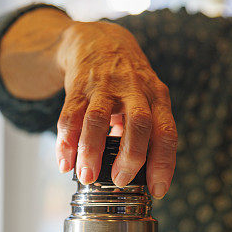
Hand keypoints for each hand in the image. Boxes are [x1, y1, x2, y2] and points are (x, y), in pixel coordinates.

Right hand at [55, 21, 176, 196]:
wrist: (98, 41)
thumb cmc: (127, 82)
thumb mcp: (146, 100)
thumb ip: (145, 133)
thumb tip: (141, 178)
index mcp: (156, 97)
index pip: (166, 132)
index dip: (164, 163)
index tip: (157, 190)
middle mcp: (134, 90)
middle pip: (138, 123)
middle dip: (130, 157)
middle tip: (119, 181)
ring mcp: (105, 86)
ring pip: (98, 119)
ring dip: (91, 151)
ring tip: (86, 176)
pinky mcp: (78, 86)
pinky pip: (70, 116)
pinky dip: (66, 142)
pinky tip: (64, 163)